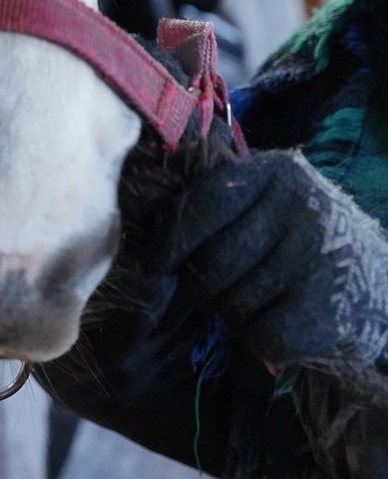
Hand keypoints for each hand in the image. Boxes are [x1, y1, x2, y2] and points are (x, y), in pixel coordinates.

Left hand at [165, 150, 387, 378]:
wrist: (383, 279)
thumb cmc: (303, 237)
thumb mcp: (268, 199)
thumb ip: (216, 202)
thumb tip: (147, 235)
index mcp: (276, 171)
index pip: (202, 204)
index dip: (171, 239)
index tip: (157, 262)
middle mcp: (299, 208)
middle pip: (209, 262)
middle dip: (201, 285)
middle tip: (217, 287)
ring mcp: (316, 259)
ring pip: (230, 303)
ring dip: (231, 313)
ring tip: (257, 300)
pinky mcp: (328, 310)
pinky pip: (260, 336)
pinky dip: (258, 339)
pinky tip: (277, 323)